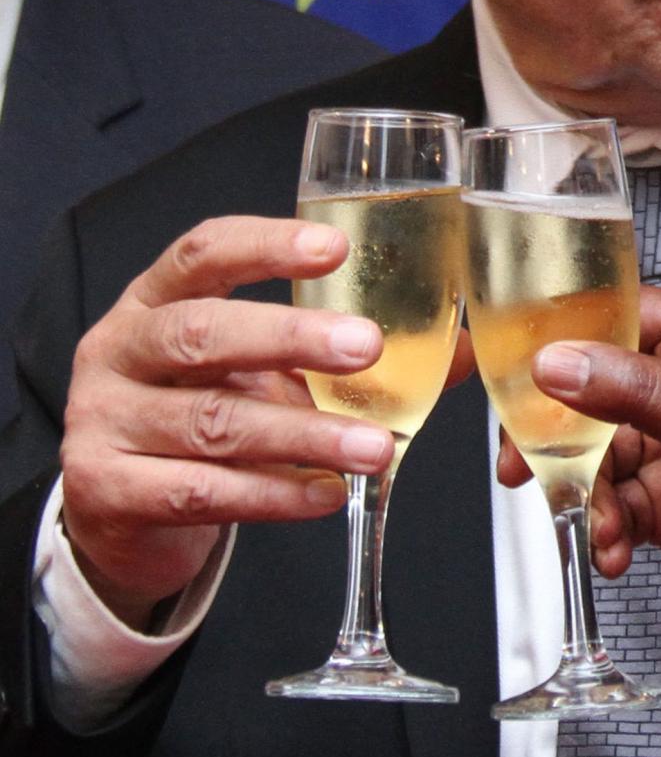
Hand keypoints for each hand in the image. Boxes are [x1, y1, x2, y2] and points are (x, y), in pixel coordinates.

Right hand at [59, 218, 398, 625]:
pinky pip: (198, 491)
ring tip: (374, 447)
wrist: (123, 510)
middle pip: (201, 332)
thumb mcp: (265, 372)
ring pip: (211, 422)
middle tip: (366, 346)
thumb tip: (460, 352)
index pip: (203, 253)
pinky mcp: (105, 491)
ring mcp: (103, 421)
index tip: (336, 248)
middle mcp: (120, 351)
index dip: (266, 246)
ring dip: (303, 435)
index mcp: (156, 300)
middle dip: (290, 338)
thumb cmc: (207, 414)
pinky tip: (324, 494)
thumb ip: (343, 359)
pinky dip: (271, 494)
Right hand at [495, 287, 660, 651]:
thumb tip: (558, 362)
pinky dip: (602, 529)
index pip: (612, 312)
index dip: (549, 332)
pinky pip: (607, 504)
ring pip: (589, 454)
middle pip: (585, 388)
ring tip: (595, 523)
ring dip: (580, 494)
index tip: (488, 356)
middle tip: (520, 463)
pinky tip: (616, 551)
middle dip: (550, 431)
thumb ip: (636, 392)